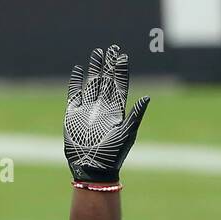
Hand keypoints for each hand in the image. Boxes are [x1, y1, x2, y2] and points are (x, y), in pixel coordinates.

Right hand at [64, 44, 150, 184]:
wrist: (91, 169)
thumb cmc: (112, 155)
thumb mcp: (126, 134)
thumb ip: (135, 115)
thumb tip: (147, 97)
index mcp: (116, 111)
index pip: (119, 86)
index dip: (121, 71)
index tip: (122, 56)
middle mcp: (102, 108)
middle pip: (106, 81)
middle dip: (109, 65)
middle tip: (112, 48)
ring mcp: (87, 110)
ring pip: (91, 83)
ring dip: (95, 68)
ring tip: (97, 53)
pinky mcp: (73, 115)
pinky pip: (74, 94)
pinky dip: (75, 82)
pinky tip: (78, 69)